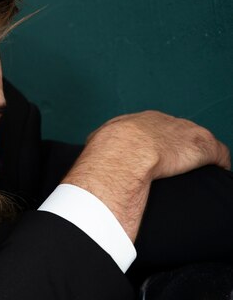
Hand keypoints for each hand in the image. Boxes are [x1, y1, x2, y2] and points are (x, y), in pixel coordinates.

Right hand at [64, 110, 229, 239]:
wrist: (122, 153)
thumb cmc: (103, 158)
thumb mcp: (93, 151)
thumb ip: (94, 157)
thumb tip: (81, 176)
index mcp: (133, 123)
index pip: (147, 129)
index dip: (151, 145)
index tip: (152, 160)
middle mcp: (159, 122)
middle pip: (174, 132)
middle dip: (176, 148)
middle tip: (175, 167)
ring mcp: (182, 132)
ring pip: (196, 141)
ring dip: (198, 156)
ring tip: (198, 173)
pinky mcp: (201, 145)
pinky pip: (217, 154)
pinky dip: (219, 163)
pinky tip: (218, 174)